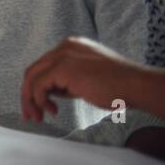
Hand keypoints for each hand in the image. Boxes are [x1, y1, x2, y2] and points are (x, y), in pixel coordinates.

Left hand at [20, 36, 136, 122]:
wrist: (136, 85)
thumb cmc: (118, 85)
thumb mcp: (86, 78)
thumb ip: (67, 80)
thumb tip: (49, 92)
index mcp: (70, 47)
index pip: (43, 67)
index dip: (36, 88)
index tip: (38, 107)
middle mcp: (63, 47)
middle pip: (33, 71)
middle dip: (28, 96)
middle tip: (30, 115)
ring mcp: (62, 55)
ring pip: (31, 78)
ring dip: (30, 101)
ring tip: (38, 117)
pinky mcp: (62, 67)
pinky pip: (38, 85)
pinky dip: (39, 100)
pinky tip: (52, 110)